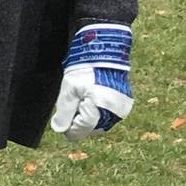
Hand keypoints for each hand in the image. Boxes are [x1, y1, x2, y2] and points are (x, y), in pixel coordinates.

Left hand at [49, 24, 133, 140]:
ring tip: (85, 96)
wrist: (105, 54)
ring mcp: (121, 111)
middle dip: (78, 118)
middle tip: (76, 100)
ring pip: (97, 124)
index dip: (67, 124)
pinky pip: (106, 116)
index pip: (78, 132)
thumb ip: (64, 113)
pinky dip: (97, 111)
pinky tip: (92, 96)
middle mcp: (114, 115)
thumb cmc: (86, 70)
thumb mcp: (69, 90)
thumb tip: (61, 130)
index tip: (66, 109)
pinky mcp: (124, 106)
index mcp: (101, 111)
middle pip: (88, 129)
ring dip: (88, 115)